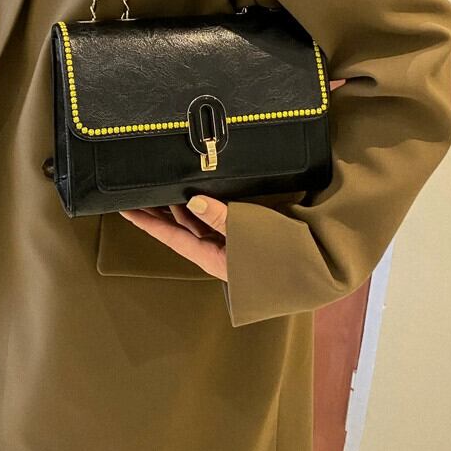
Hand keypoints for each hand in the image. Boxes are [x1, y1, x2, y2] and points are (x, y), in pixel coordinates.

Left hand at [118, 79, 346, 279]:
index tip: (125, 209)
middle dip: (160, 210)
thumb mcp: (252, 236)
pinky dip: (203, 203)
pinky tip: (193, 188)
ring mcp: (231, 243)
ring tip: (160, 184)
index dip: (148, 223)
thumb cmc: (288, 257)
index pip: (172, 237)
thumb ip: (222, 217)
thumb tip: (193, 199)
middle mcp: (218, 252)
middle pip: (181, 229)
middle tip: (139, 189)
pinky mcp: (245, 232)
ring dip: (179, 204)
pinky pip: (216, 217)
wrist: (326, 266)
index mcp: (214, 260)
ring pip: (198, 221)